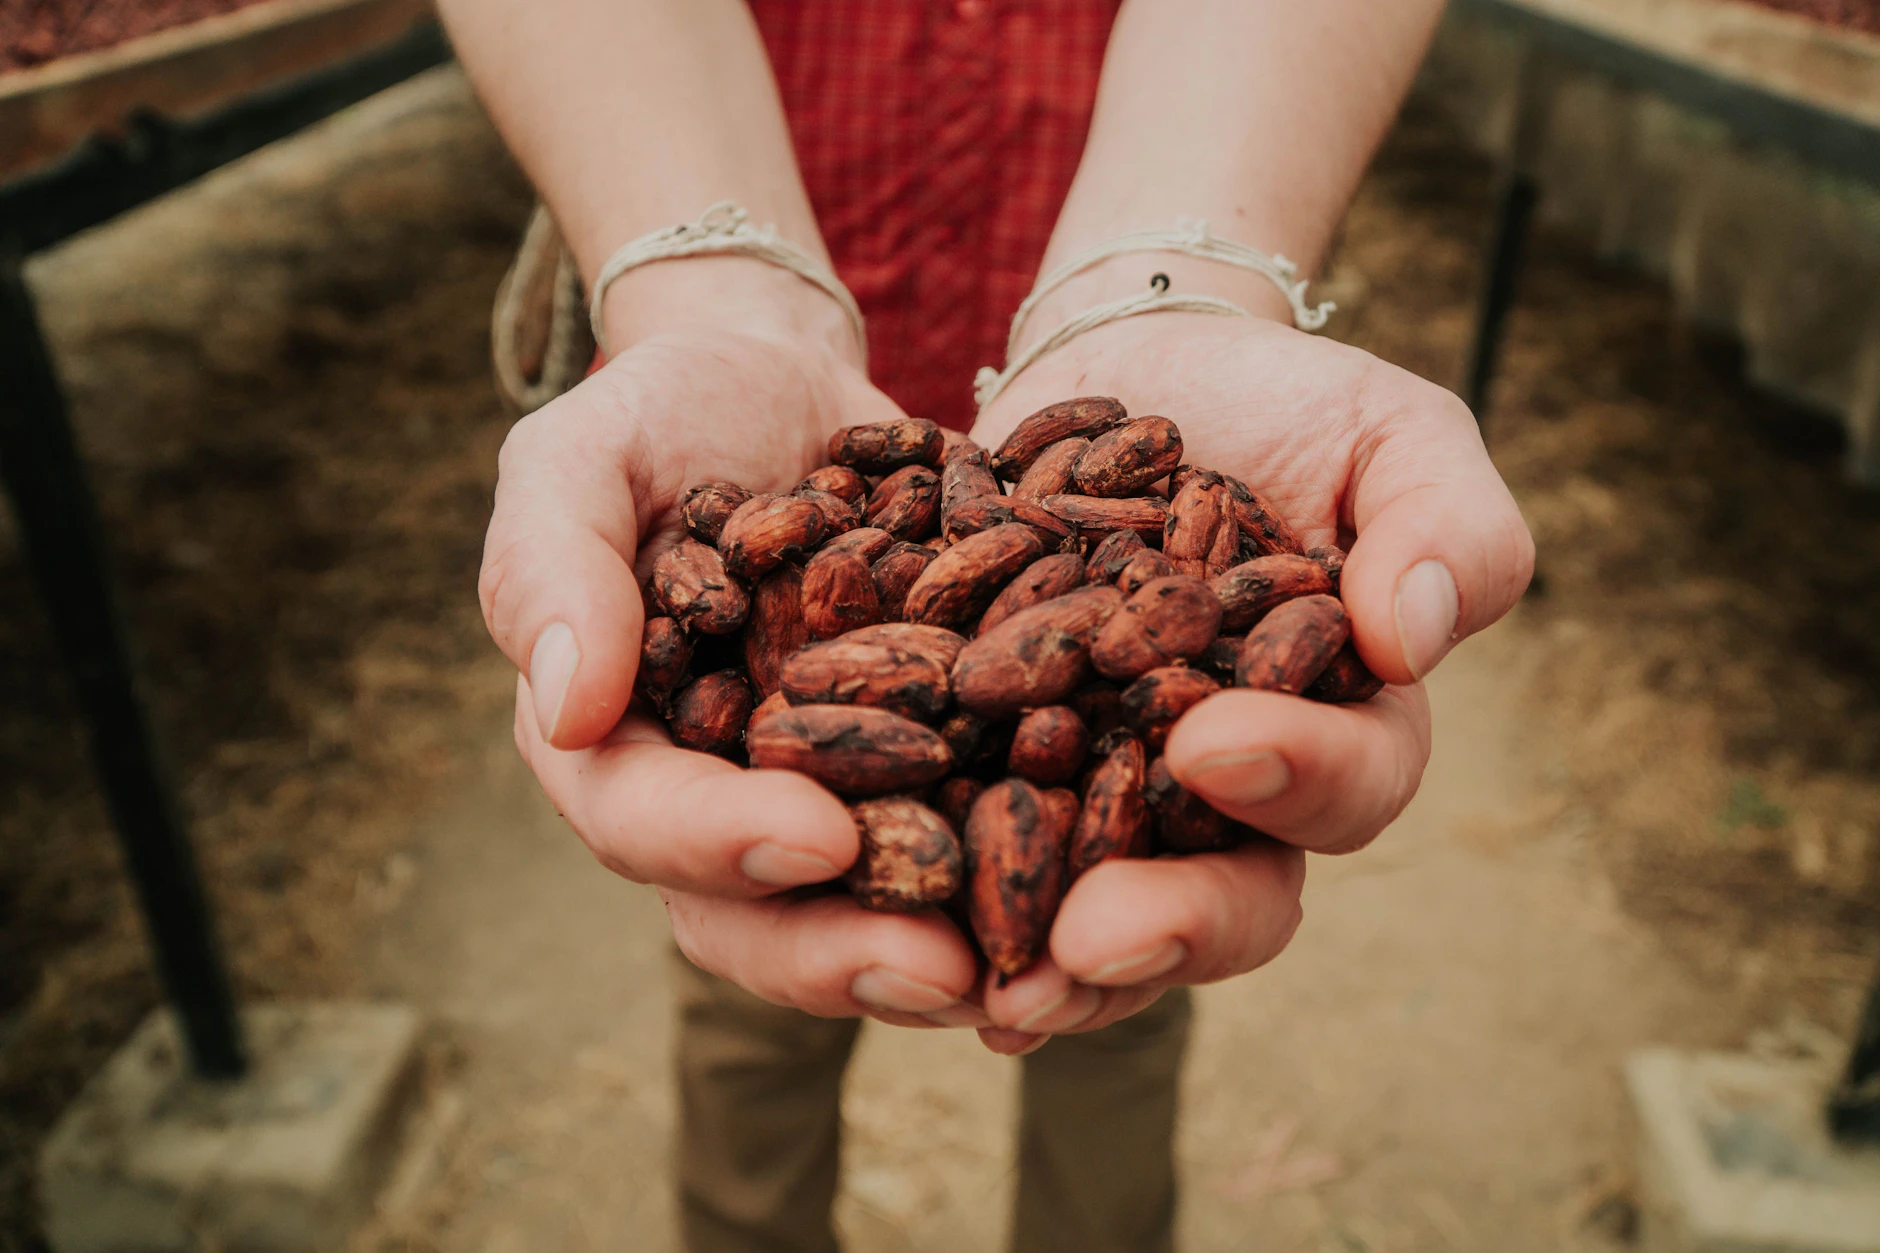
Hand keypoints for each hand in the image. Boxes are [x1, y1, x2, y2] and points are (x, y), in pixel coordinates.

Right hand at [482, 321, 991, 1029]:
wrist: (781, 381)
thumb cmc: (659, 414)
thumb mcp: (580, 460)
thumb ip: (553, 571)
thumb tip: (564, 710)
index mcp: (618, 747)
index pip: (646, 820)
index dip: (721, 844)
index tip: (813, 839)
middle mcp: (725, 798)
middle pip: (763, 910)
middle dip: (847, 948)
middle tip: (944, 973)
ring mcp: (832, 790)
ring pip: (877, 900)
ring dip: (954, 942)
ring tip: (1042, 969)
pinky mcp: (930, 758)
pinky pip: (975, 824)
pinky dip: (1039, 861)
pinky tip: (1115, 877)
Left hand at [965, 311, 1534, 1051]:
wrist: (1144, 367)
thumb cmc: (1288, 404)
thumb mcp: (1393, 434)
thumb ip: (1446, 525)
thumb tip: (1414, 637)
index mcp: (1341, 729)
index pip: (1348, 784)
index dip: (1296, 778)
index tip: (1216, 745)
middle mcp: (1230, 792)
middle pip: (1224, 891)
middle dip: (1164, 923)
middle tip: (1090, 939)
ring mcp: (1115, 790)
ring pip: (1101, 907)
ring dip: (1047, 957)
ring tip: (994, 987)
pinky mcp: (1006, 763)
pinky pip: (981, 840)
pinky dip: (944, 887)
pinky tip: (884, 923)